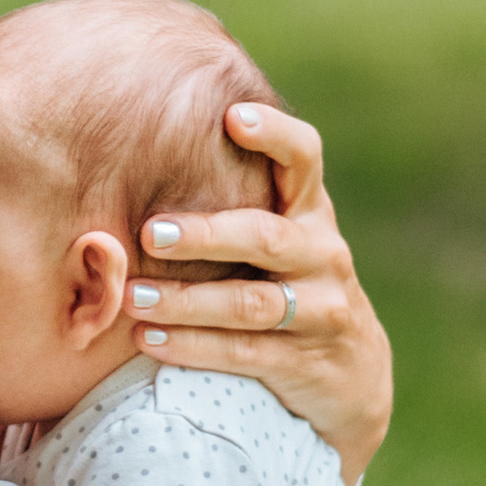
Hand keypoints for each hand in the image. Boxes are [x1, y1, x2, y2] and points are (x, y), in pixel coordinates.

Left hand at [127, 101, 392, 482]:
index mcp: (310, 211)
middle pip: (265, 237)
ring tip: (134, 298)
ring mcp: (320, 309)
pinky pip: (245, 352)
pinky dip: (194, 346)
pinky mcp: (304, 360)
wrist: (351, 369)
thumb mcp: (280, 234)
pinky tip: (149, 339)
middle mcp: (322, 253)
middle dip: (206, 235)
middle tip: (149, 233)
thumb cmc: (289, 280)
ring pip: (250, 303)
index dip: (274, 134)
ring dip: (186, 300)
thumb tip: (148, 144)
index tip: (231, 116)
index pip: (304, 158)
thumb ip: (237, 198)